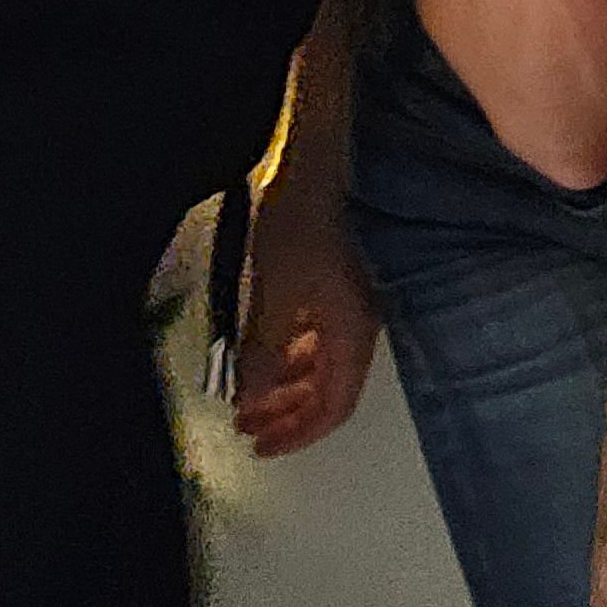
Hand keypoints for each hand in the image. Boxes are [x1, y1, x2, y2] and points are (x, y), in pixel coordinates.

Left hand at [232, 171, 382, 457]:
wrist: (324, 158)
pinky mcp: (341, 279)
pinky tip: (265, 351)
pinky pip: (320, 334)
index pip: (335, 406)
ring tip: (247, 396)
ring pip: (323, 362)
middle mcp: (361, 324)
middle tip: (245, 428)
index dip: (298, 434)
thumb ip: (263, 352)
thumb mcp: (274, 292)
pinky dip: (291, 353)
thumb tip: (250, 402)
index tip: (259, 447)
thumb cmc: (300, 225)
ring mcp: (354, 301)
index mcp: (353, 333)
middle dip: (287, 413)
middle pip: (330, 389)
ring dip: (286, 384)